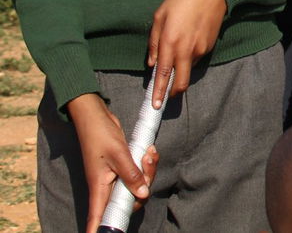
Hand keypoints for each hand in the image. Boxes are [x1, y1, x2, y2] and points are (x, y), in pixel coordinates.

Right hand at [66, 93, 148, 232]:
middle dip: (145, 185)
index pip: (99, 217)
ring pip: (137, 186)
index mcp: (100, 188)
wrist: (95, 116)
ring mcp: (114, 177)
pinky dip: (146, 164)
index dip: (101, 230)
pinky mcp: (121, 168)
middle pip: (130, 201)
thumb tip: (143, 194)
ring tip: (150, 152)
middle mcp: (106, 186)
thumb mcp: (118, 154)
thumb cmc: (100, 135)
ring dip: (148, 170)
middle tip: (148, 161)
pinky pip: (137, 173)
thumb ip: (131, 175)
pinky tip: (150, 151)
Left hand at [147, 0, 226, 106]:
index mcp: (171, 42)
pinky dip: (189, 56)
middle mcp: (186, 50)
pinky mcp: (209, 46)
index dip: (159, 92)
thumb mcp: (160, 16)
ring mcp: (200, 49)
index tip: (156, 105)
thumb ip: (154, 42)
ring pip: (188, 69)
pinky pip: (196, 57)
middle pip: (182, 82)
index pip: (164, 74)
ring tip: (178, 48)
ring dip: (181, 68)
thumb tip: (153, 63)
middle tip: (166, 94)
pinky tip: (188, 40)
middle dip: (173, 92)